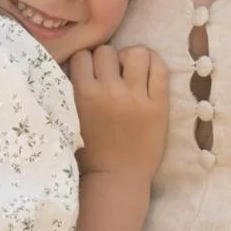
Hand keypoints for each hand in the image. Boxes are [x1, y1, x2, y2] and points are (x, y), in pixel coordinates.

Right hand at [69, 45, 167, 177]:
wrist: (117, 178)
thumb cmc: (90, 153)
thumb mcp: (70, 119)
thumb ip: (72, 93)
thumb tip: (79, 65)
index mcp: (83, 95)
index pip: (82, 55)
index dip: (87, 61)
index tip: (92, 72)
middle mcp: (109, 91)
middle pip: (107, 51)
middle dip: (108, 59)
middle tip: (112, 75)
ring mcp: (136, 97)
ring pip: (136, 52)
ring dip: (132, 58)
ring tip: (132, 72)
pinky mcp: (158, 105)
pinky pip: (160, 69)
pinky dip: (154, 64)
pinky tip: (149, 71)